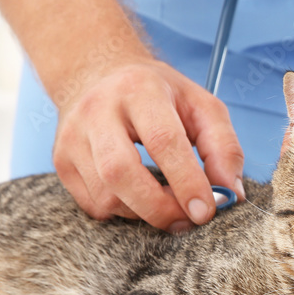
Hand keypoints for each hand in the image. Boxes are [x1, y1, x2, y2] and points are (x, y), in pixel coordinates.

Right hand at [53, 59, 244, 232]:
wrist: (99, 74)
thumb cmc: (160, 95)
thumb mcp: (202, 106)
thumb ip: (224, 148)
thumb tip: (231, 194)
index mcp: (139, 89)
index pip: (162, 141)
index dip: (186, 181)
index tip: (206, 210)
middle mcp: (98, 110)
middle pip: (121, 172)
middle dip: (159, 208)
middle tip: (187, 220)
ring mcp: (72, 136)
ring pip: (105, 196)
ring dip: (143, 213)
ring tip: (167, 204)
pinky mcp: (61, 160)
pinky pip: (93, 205)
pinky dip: (123, 212)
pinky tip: (139, 196)